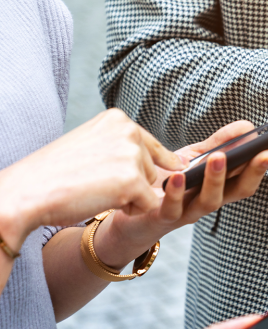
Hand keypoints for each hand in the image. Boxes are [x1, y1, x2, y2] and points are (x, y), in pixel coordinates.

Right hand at [0, 109, 183, 251]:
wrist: (28, 191)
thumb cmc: (57, 173)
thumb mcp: (94, 146)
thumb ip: (128, 148)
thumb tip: (178, 163)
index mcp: (117, 118)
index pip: (150, 146)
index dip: (139, 166)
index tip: (117, 172)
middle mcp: (128, 131)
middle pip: (153, 168)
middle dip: (132, 182)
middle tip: (96, 182)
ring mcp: (132, 155)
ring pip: (152, 187)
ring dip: (131, 196)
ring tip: (97, 190)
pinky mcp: (133, 181)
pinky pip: (149, 204)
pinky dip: (131, 209)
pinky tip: (104, 201)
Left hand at [92, 121, 267, 269]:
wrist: (131, 214)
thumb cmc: (169, 185)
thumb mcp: (195, 160)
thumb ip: (220, 144)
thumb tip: (248, 126)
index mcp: (225, 185)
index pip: (256, 169)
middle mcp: (213, 200)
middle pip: (242, 189)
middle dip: (255, 171)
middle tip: (267, 153)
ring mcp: (190, 211)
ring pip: (211, 201)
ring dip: (218, 180)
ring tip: (221, 158)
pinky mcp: (164, 217)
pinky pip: (174, 207)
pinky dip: (178, 192)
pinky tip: (179, 175)